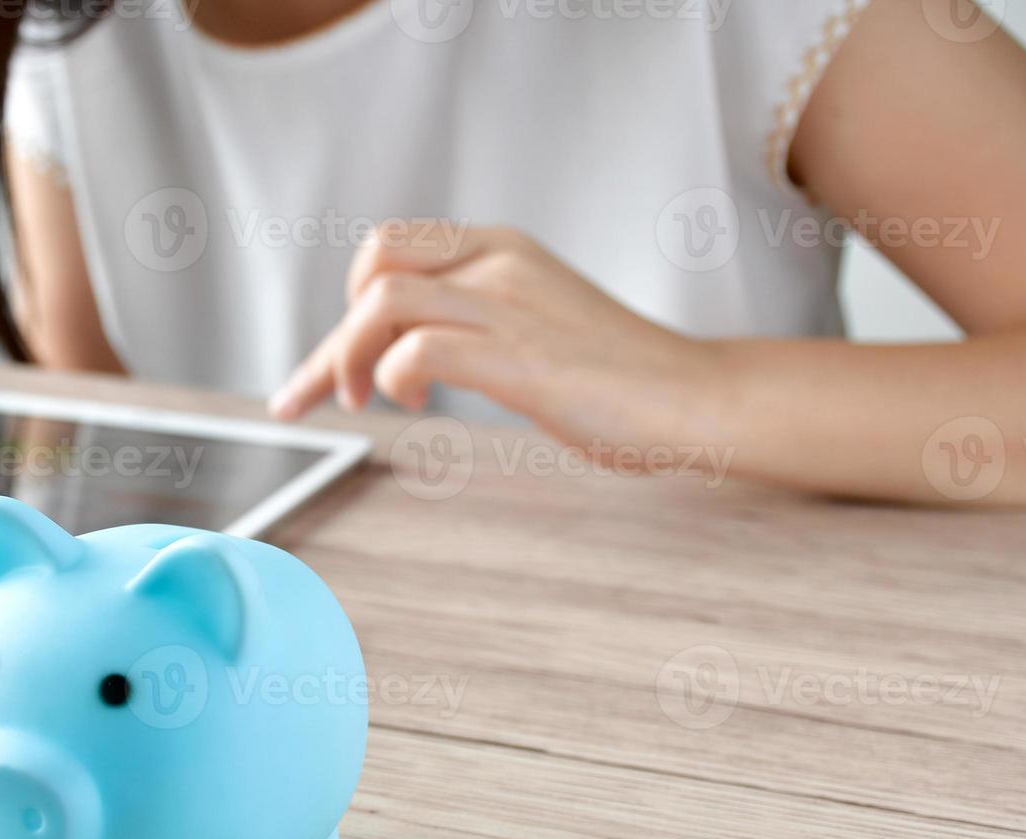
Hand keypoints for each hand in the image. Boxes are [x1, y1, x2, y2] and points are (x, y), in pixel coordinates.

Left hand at [268, 223, 724, 460]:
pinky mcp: (517, 356)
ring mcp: (507, 305)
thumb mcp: (533, 317)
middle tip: (338, 389)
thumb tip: (404, 349)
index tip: (332, 360)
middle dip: (336, 332)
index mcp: (499, 247)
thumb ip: (475, 314)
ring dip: (350, 356)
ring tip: (365, 399)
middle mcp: (497, 263)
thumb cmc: (615, 373)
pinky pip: (418, 349)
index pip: (389, 247)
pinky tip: (418, 404)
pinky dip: (394, 379)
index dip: (347, 301)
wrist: (693, 396)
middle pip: (373, 265)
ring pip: (382, 303)